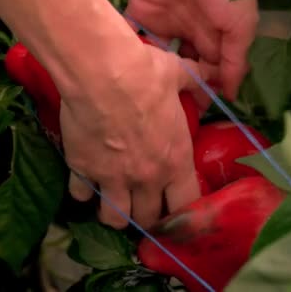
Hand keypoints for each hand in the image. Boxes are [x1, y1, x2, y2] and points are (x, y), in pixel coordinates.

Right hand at [63, 32, 216, 228]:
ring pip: (114, 219)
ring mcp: (113, 178)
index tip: (174, 204)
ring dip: (114, 214)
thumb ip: (196, 84)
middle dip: (146, 216)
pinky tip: (85, 181)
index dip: (182, 211)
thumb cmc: (146, 74)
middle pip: (148, 219)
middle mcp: (147, 178)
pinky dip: (83, 192)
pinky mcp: (82, 170)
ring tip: (112, 201)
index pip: (187, 205)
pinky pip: (81, 195)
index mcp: (175, 160)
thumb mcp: (179, 76)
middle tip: (141, 204)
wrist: (101, 72)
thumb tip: (209, 78)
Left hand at [125, 0, 257, 107]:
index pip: (210, 74)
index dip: (204, 94)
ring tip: (144, 101)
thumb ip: (235, 61)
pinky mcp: (141, 10)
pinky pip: (134, 37)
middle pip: (182, 69)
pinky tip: (123, 75)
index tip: (195, 118)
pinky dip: (128, 53)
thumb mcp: (240, 25)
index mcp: (216, 38)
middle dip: (176, 90)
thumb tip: (231, 95)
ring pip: (157, 58)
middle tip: (167, 115)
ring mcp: (165, 23)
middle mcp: (190, 34)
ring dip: (151, 76)